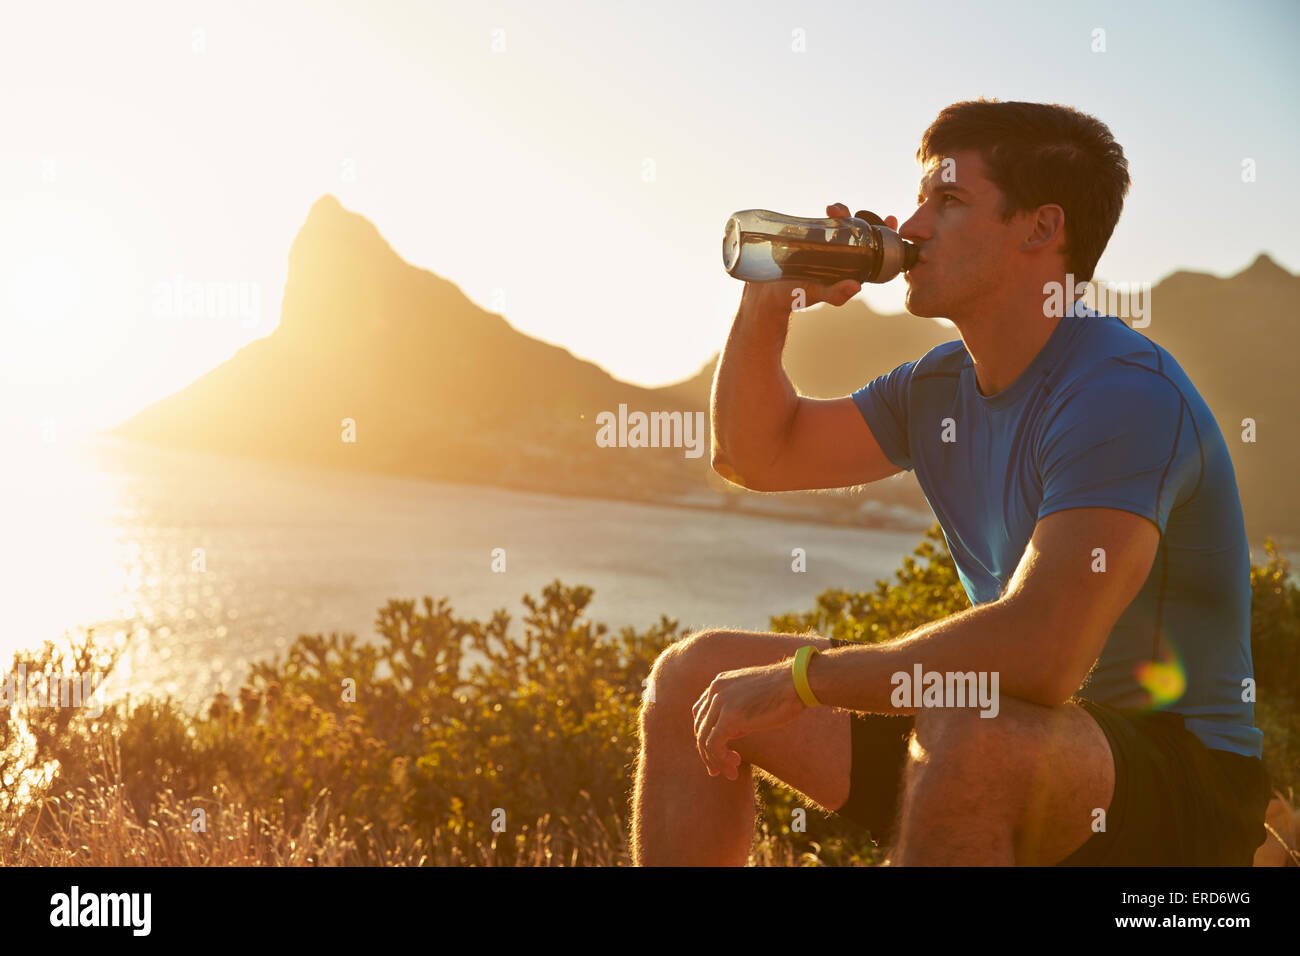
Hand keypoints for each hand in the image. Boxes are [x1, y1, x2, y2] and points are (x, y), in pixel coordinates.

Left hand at [691, 659, 808, 779]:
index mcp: (720, 683)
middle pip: (700, 727)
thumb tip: (731, 732)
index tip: (719, 753)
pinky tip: (733, 768)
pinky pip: (713, 745)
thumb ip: (737, 710)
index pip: (701, 713)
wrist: (797, 683)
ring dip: (715, 760)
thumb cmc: (784, 691)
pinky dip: (720, 760)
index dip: (706, 735)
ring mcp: (720, 702)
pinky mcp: (729, 718)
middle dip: (707, 752)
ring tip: (731, 773)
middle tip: (719, 771)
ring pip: (704, 739)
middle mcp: (715, 690)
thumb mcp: (753, 697)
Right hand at [741, 203, 899, 314]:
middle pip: (857, 231)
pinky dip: (826, 215)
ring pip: (839, 224)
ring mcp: (823, 244)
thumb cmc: (795, 296)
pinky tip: (828, 211)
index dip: (882, 233)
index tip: (890, 219)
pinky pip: (821, 223)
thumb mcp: (816, 294)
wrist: (766, 292)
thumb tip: (856, 287)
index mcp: (849, 268)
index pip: (872, 249)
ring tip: (835, 210)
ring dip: (841, 212)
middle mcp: (839, 254)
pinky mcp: (808, 238)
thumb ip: (834, 294)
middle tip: (853, 213)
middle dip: (861, 217)